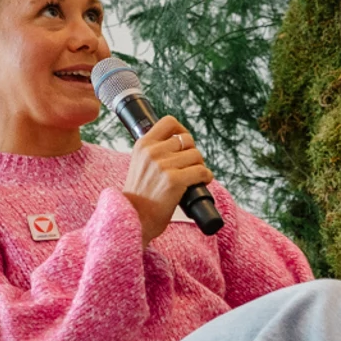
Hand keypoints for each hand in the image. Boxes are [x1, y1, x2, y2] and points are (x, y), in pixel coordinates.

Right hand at [121, 117, 212, 244]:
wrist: (134, 218)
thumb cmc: (140, 195)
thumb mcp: (139, 164)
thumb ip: (153, 151)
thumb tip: (179, 142)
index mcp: (142, 144)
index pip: (169, 122)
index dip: (182, 130)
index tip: (184, 143)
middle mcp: (152, 151)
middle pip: (187, 140)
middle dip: (192, 153)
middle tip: (189, 166)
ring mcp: (163, 165)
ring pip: (197, 155)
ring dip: (200, 166)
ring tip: (193, 177)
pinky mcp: (175, 180)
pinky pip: (202, 171)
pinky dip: (206, 177)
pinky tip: (201, 183)